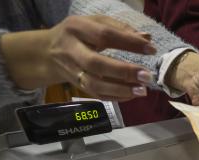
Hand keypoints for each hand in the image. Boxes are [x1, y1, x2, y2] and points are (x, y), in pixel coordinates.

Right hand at [0, 15, 155, 99]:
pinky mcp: (75, 85)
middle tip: (147, 76)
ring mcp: (71, 70)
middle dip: (123, 71)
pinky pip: (96, 94)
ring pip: (94, 84)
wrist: (47, 52)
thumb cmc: (79, 34)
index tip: (151, 49)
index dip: (129, 42)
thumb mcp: (95, 23)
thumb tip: (147, 38)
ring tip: (142, 91)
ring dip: (120, 90)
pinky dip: (115, 97)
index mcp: (77, 28)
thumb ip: (120, 29)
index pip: (104, 35)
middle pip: (96, 63)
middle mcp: (71, 49)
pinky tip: (131, 95)